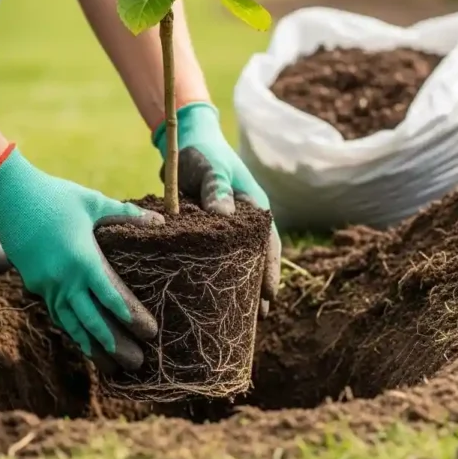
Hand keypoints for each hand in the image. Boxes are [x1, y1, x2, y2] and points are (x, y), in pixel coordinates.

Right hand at [0, 145, 159, 372]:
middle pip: (92, 319)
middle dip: (114, 343)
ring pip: (71, 323)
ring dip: (91, 345)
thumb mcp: (93, 203)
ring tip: (111, 366)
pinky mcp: (35, 284)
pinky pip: (57, 313)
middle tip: (136, 362)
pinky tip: (83, 342)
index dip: (130, 316)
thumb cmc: (54, 197)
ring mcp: (47, 284)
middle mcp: (64, 279)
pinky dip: (71, 330)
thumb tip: (159, 222)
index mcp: (83, 259)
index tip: (148, 332)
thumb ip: (127, 215)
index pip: (111, 296)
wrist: (8, 197)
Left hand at [153, 102, 281, 315]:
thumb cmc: (202, 153)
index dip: (270, 272)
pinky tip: (210, 296)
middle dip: (258, 288)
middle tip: (257, 318)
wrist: (188, 141)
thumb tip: (222, 215)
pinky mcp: (210, 232)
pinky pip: (218, 258)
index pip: (268, 246)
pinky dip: (219, 275)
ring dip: (240, 286)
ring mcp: (229, 229)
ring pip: (239, 262)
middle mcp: (245, 223)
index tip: (269, 296)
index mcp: (255, 209)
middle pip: (257, 260)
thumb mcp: (210, 167)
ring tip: (237, 317)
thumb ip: (216, 188)